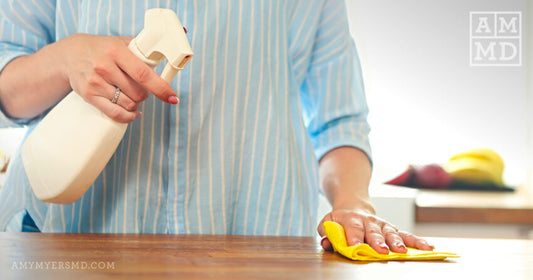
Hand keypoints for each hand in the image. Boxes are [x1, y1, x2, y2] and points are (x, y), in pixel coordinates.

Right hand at [58, 34, 177, 122]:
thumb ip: (143, 50)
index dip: (160, 88)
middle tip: (142, 89)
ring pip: (128, 104)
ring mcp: (96, 82)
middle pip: (138, 93)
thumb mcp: (122, 43)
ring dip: (136, 104)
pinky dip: (128, 116)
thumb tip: (170, 51)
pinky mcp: (89, 95)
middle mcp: (105, 66)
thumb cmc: (102, 48)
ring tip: (131, 95)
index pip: (143, 74)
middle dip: (145, 95)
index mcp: (116, 51)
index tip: (172, 97)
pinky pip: (114, 113)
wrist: (71, 54)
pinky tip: (132, 112)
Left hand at [317, 208, 433, 253]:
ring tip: (402, 252)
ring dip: (397, 242)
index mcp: (352, 219)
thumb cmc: (340, 221)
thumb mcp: (328, 222)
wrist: (354, 208)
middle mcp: (369, 221)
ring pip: (392, 233)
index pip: (353, 228)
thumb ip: (326, 232)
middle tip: (381, 251)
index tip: (355, 248)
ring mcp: (383, 225)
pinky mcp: (393, 229)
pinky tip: (428, 247)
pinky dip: (417, 241)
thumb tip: (326, 242)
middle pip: (374, 232)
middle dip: (378, 242)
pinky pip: (407, 235)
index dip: (353, 238)